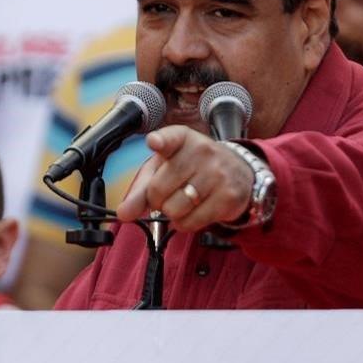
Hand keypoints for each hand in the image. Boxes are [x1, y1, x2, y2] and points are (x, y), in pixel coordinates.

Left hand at [117, 125, 254, 232]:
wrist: (238, 174)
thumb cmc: (192, 170)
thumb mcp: (164, 170)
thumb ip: (140, 190)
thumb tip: (123, 213)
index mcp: (181, 139)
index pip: (169, 138)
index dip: (160, 141)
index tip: (154, 142)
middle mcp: (201, 152)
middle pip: (158, 190)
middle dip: (157, 200)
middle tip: (170, 193)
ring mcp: (217, 174)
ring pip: (174, 210)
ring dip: (172, 213)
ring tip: (184, 201)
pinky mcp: (227, 197)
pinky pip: (190, 222)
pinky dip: (185, 223)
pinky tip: (194, 211)